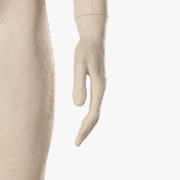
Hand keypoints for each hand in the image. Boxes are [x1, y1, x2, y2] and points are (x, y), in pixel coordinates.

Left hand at [72, 14, 106, 146]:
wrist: (94, 36)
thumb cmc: (84, 49)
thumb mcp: (78, 65)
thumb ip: (78, 84)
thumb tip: (78, 107)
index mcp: (99, 87)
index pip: (93, 114)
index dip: (85, 129)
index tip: (77, 141)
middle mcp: (102, 89)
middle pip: (96, 115)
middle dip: (87, 130)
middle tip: (77, 143)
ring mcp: (102, 87)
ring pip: (97, 110)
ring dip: (89, 124)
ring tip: (79, 135)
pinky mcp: (99, 84)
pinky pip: (96, 104)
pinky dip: (90, 115)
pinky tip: (84, 118)